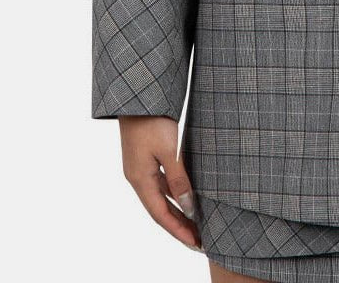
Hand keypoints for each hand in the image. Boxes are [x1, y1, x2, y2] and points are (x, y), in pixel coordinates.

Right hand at [118, 115, 204, 251]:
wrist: (138, 95)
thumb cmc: (152, 120)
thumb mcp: (169, 149)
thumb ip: (179, 179)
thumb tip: (188, 207)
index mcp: (140, 179)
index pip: (161, 215)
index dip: (178, 230)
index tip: (196, 243)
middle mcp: (138, 177)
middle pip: (160, 210)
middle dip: (179, 226)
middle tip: (200, 240)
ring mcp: (141, 168)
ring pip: (161, 197)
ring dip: (177, 211)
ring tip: (196, 223)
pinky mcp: (146, 157)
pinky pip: (161, 183)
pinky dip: (174, 194)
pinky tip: (186, 196)